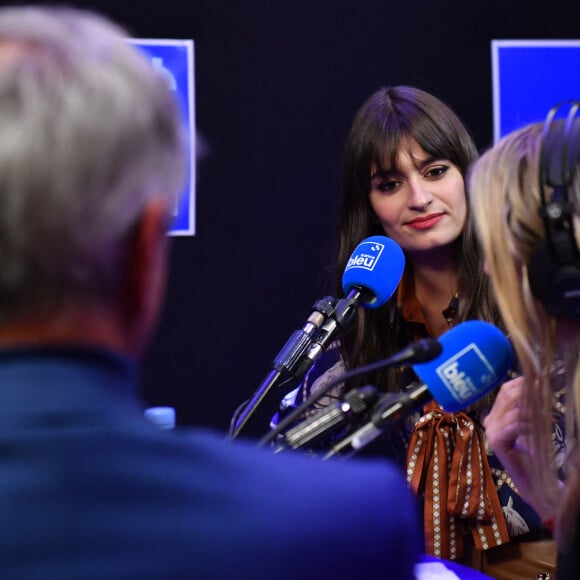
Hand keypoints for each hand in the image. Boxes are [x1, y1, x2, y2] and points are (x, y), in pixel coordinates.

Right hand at [483, 377, 558, 520]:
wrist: (534, 480)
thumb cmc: (533, 452)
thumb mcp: (530, 424)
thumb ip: (527, 407)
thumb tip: (536, 382)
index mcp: (494, 415)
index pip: (505, 390)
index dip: (522, 383)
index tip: (540, 380)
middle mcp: (488, 421)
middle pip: (507, 396)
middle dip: (529, 393)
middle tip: (548, 394)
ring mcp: (490, 431)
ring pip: (514, 410)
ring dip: (535, 410)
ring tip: (551, 413)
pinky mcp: (497, 441)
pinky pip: (515, 425)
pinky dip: (531, 423)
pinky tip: (545, 424)